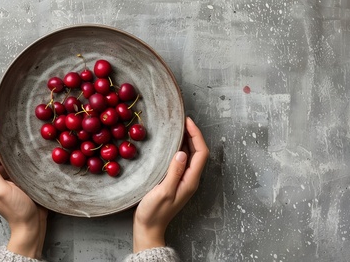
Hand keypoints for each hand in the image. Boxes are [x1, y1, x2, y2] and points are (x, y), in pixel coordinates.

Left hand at [0, 120, 46, 258]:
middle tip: (0, 122)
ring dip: (3, 143)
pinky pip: (10, 161)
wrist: (31, 224)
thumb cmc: (17, 209)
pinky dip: (13, 151)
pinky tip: (20, 144)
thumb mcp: (1, 190)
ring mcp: (3, 177)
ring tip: (10, 129)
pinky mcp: (15, 178)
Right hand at [132, 117, 208, 251]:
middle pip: (198, 152)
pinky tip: (170, 144)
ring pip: (191, 155)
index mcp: (191, 181)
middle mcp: (190, 179)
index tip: (187, 121)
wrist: (149, 228)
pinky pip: (182, 160)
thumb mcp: (163, 191)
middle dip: (193, 134)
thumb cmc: (154, 212)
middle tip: (182, 121)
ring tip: (177, 127)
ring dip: (187, 140)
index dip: (196, 135)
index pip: (201, 153)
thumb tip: (182, 152)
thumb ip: (174, 172)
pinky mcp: (176, 180)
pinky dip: (179, 148)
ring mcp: (184, 180)